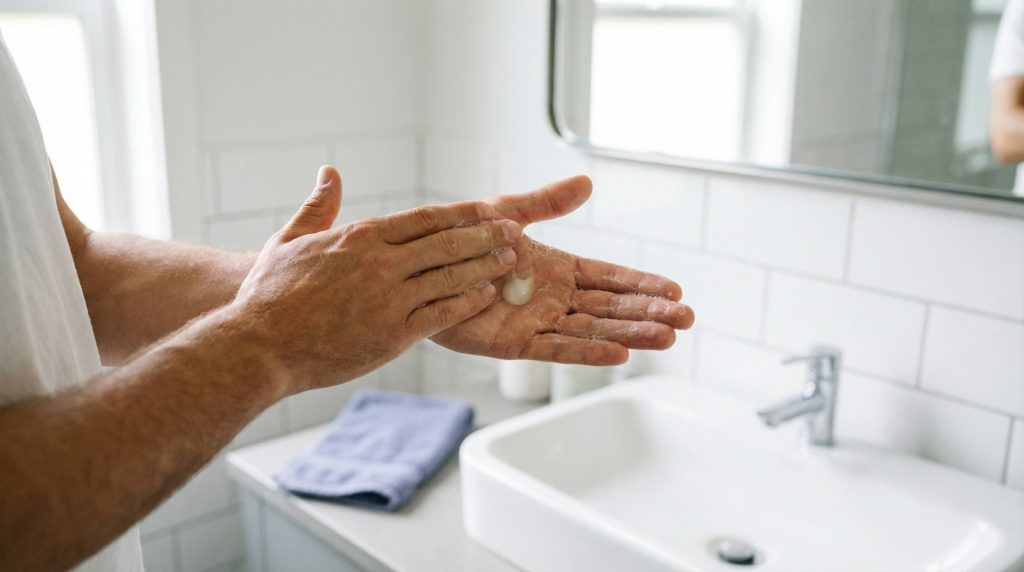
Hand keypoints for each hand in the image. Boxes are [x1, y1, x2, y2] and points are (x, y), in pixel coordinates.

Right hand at [232, 166, 521, 393]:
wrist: (258, 346)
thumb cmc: (269, 295)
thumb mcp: (290, 241)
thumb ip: (318, 207)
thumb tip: (329, 172)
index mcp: (360, 238)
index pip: (425, 218)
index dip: (462, 213)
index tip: (487, 208)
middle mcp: (381, 263)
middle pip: (448, 243)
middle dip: (486, 236)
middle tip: (514, 231)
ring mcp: (389, 299)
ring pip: (452, 276)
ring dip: (486, 266)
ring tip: (511, 260)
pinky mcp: (392, 335)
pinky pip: (442, 315)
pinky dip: (468, 302)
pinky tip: (487, 296)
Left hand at [430, 176, 694, 364]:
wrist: (419, 265)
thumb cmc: (459, 239)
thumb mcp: (506, 214)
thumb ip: (546, 204)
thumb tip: (587, 183)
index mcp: (558, 269)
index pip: (609, 279)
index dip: (641, 285)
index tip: (675, 290)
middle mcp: (553, 298)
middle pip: (610, 308)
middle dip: (648, 312)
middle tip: (687, 319)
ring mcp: (537, 322)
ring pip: (592, 330)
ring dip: (630, 333)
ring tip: (667, 336)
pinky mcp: (515, 343)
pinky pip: (557, 349)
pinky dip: (588, 353)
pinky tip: (620, 354)